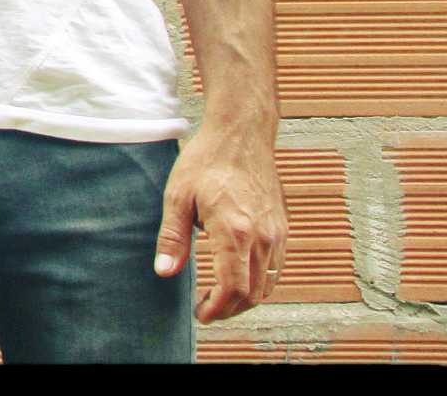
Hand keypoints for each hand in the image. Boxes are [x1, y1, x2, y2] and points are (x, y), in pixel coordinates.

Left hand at [152, 124, 286, 322]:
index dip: (216, 309)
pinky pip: (275, 268)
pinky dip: (258, 282)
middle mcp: (263, 237)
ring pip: (267, 285)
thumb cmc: (207, 161)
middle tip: (207, 309)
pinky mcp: (282, 228)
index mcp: (235, 231)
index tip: (201, 314)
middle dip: (229, 309)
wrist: (242, 134)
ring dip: (245, 299)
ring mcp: (277, 233)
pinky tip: (238, 276)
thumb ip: (173, 238)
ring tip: (219, 297)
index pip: (232, 289)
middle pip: (252, 294)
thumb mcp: (178, 196)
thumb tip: (164, 272)